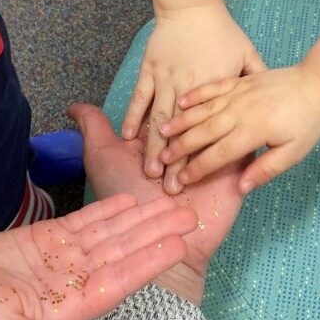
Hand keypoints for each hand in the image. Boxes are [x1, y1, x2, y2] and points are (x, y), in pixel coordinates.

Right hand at [0, 196, 195, 319]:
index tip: (178, 245)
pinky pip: (84, 220)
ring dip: (139, 217)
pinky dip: (106, 210)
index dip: (149, 261)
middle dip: (156, 232)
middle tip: (190, 214)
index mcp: (73, 305)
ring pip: (110, 233)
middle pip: (124, 251)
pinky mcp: (49, 238)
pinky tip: (128, 199)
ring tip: (168, 201)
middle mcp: (77, 279)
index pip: (120, 280)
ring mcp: (65, 256)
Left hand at [69, 103, 246, 305]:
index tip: (171, 75)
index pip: (170, 105)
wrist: (160, 243)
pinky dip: (243, 134)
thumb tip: (74, 106)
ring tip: (216, 111)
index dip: (170, 92)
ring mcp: (212, 157)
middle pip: (198, 112)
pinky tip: (244, 119)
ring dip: (216, 119)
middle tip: (196, 95)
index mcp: (159, 137)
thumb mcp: (103, 158)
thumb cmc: (126, 199)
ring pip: (221, 124)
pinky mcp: (235, 171)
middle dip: (197, 106)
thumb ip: (94, 129)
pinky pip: (246, 147)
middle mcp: (186, 145)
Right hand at [122, 0, 264, 195]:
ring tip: (148, 168)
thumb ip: (257, 86)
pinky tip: (128, 134)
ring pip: (162, 119)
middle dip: (175, 162)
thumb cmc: (227, 32)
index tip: (190, 184)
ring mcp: (170, 79)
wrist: (195, 2)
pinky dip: (135, 115)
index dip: (200, 165)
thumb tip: (259, 103)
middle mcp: (194, 90)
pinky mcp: (152, 69)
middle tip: (165, 188)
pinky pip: (141, 97)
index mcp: (222, 94)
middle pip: (186, 134)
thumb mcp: (254, 60)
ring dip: (154, 145)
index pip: (213, 138)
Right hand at [160, 63, 319, 192]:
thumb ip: (266, 169)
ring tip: (161, 131)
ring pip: (202, 110)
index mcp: (252, 132)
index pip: (218, 154)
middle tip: (161, 158)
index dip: (197, 168)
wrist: (318, 82)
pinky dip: (196, 95)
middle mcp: (239, 112)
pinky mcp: (239, 81)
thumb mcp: (294, 151)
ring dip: (181, 122)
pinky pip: (212, 87)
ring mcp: (237, 94)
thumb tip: (241, 188)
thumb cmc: (309, 120)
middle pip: (203, 132)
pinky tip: (181, 102)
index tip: (181, 179)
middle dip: (181, 147)